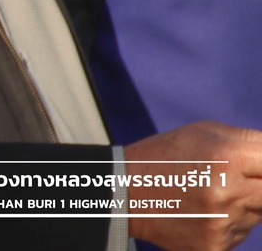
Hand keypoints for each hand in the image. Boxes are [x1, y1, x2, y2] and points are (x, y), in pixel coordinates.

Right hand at [125, 122, 261, 250]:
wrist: (124, 192)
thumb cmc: (167, 154)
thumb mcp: (206, 133)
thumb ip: (251, 143)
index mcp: (228, 158)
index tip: (257, 169)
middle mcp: (228, 194)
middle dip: (259, 185)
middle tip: (233, 179)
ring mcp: (223, 224)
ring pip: (257, 214)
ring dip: (244, 204)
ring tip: (208, 193)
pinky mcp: (216, 246)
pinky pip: (240, 232)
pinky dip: (229, 223)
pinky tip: (202, 212)